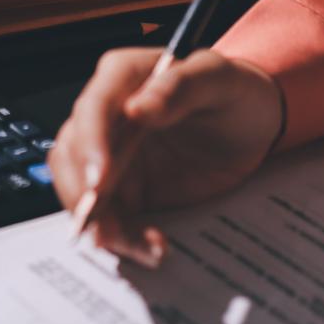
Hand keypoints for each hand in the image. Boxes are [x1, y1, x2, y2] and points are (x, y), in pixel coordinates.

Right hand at [48, 48, 283, 266]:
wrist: (252, 126)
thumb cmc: (234, 92)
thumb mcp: (219, 80)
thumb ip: (180, 87)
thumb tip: (137, 109)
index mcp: (122, 76)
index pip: (93, 106)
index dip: (91, 144)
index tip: (100, 181)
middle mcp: (105, 115)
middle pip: (72, 153)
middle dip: (84, 195)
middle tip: (108, 230)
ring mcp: (108, 153)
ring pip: (80, 189)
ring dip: (101, 223)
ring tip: (141, 246)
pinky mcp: (121, 187)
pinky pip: (108, 215)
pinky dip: (123, 237)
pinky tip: (152, 247)